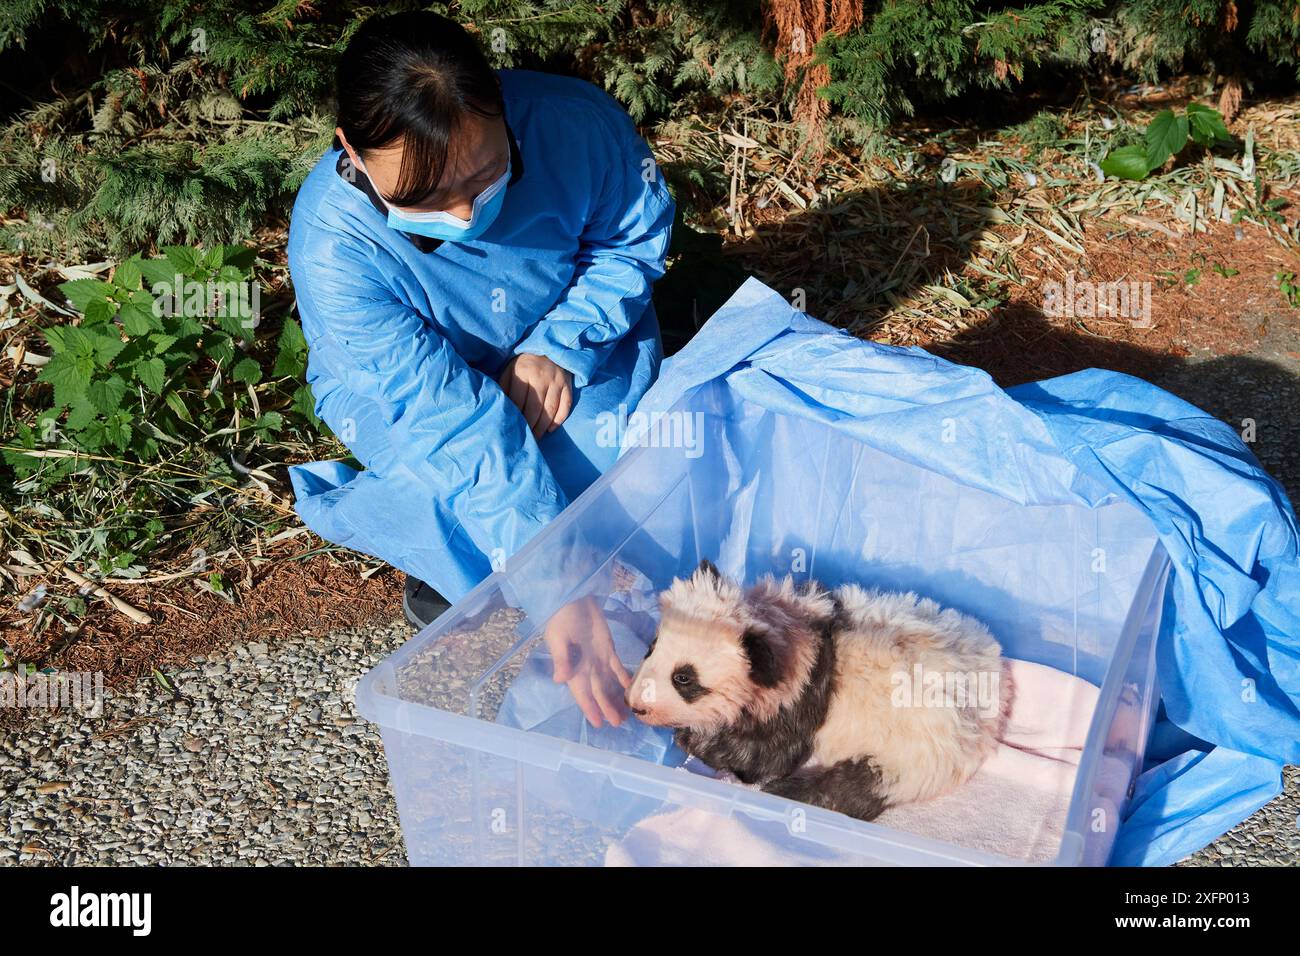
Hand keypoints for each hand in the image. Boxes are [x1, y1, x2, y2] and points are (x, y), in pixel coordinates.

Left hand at [498, 353, 572, 439]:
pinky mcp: (567, 385)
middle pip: (535, 409)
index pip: (519, 401)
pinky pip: (565, 406)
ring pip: (550, 410)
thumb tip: (501, 410)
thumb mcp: (510, 371)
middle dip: (530, 427)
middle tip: (526, 440)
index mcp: (524, 372)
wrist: (548, 347)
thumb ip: (504, 388)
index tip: (513, 430)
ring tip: (537, 438)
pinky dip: (558, 420)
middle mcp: (542, 377)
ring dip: (543, 427)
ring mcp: (557, 382)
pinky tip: (550, 429)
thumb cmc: (524, 364)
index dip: (516, 418)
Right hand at [542, 595, 631, 727]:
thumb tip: (560, 680)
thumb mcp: (558, 637)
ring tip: (627, 714)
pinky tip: (632, 688)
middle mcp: (586, 667)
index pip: (582, 693)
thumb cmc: (562, 617)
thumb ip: (561, 658)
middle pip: (599, 692)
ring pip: (609, 683)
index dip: (590, 708)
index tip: (599, 723)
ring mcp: (598, 658)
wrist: (573, 597)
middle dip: (607, 707)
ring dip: (616, 698)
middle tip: (620, 723)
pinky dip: (624, 678)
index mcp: (572, 667)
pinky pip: (617, 667)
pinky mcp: (608, 648)